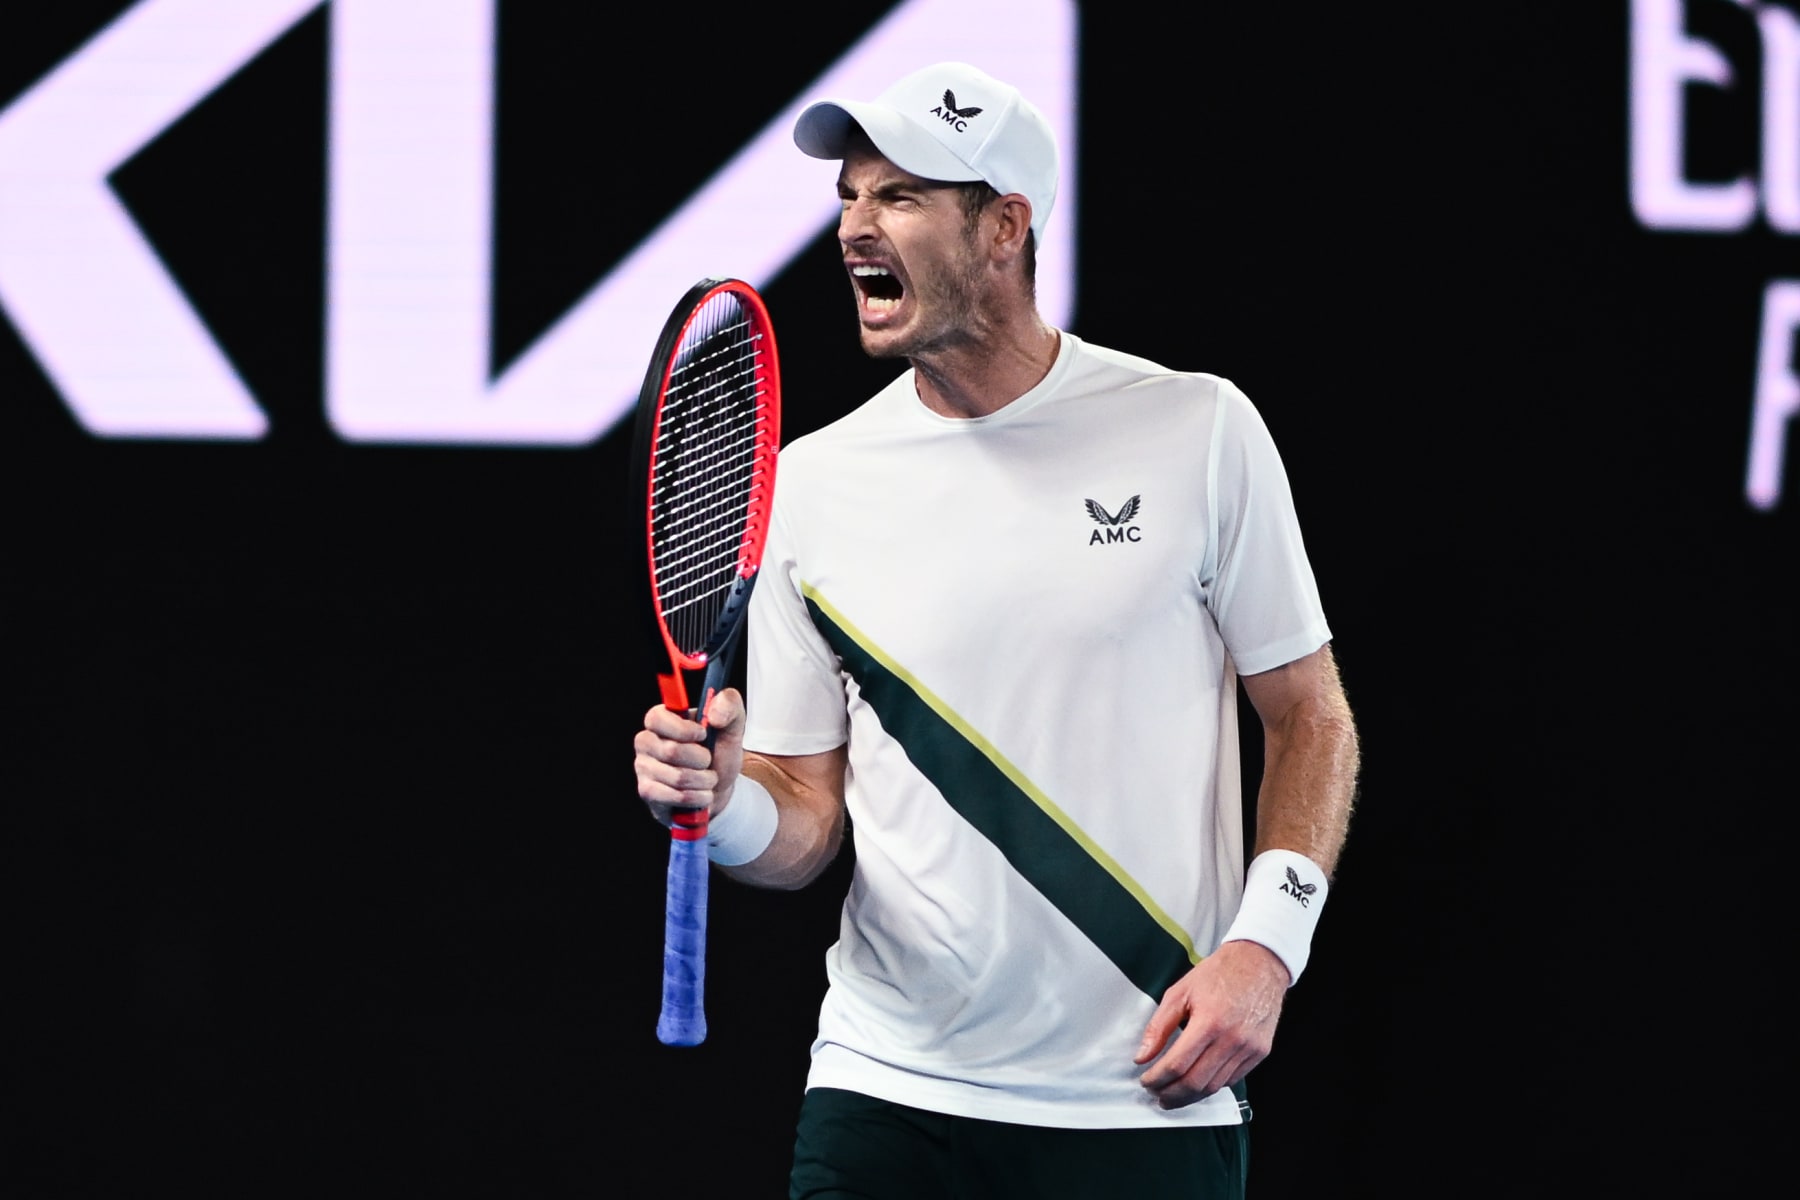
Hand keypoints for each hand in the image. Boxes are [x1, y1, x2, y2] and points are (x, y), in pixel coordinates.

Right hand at [633, 689, 746, 826]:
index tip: (703, 735)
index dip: (683, 729)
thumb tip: (714, 715)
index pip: (657, 718)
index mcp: (663, 719)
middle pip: (671, 751)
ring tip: (708, 778)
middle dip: (702, 760)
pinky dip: (696, 797)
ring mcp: (643, 767)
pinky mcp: (647, 791)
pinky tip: (700, 794)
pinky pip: (673, 797)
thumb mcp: (732, 725)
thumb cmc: (719, 754)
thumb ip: (729, 704)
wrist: (719, 789)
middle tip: (709, 760)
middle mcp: (647, 741)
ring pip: (676, 777)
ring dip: (703, 781)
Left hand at [1133, 940, 1288, 1108]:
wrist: (1259, 964)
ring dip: (1191, 1096)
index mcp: (1209, 1021)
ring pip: (1215, 1086)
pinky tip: (1199, 1081)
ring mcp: (1249, 1048)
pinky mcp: (1260, 1052)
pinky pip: (1232, 1079)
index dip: (1157, 1079)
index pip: (1177, 1065)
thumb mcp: (1180, 992)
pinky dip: (1212, 1085)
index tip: (1146, 1081)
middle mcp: (1232, 1039)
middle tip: (1157, 1096)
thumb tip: (1142, 1056)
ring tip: (1174, 1094)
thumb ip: (1158, 1027)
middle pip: (1196, 1083)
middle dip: (1171, 1095)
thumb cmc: (1218, 974)